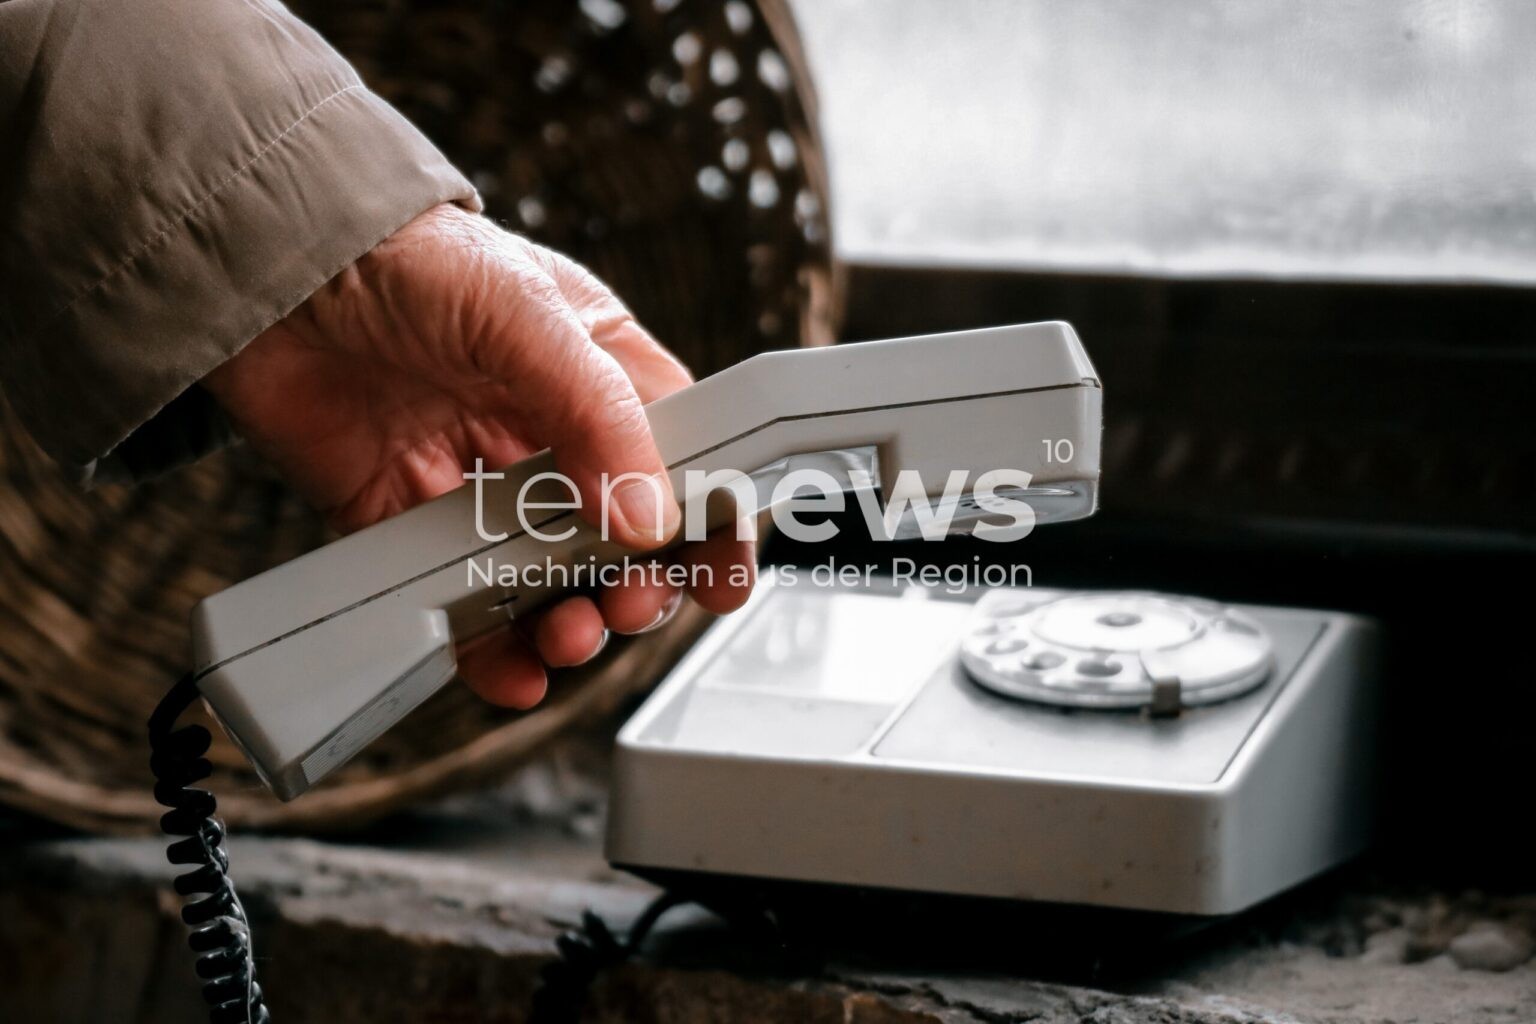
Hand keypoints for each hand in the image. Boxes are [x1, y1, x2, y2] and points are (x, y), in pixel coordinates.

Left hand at [203, 203, 754, 708]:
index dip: (709, 520)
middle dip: (636, 584)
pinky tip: (510, 671)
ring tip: (564, 638)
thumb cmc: (403, 254)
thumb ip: (596, 414)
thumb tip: (649, 517)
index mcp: (597, 370)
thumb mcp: (523, 313)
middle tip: (628, 606)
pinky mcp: (405, 520)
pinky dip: (488, 648)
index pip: (682, 456)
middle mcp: (545, 431)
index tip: (723, 576)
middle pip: (620, 535)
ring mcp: (476, 480)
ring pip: (547, 579)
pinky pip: (459, 601)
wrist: (266, 270)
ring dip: (568, 622)